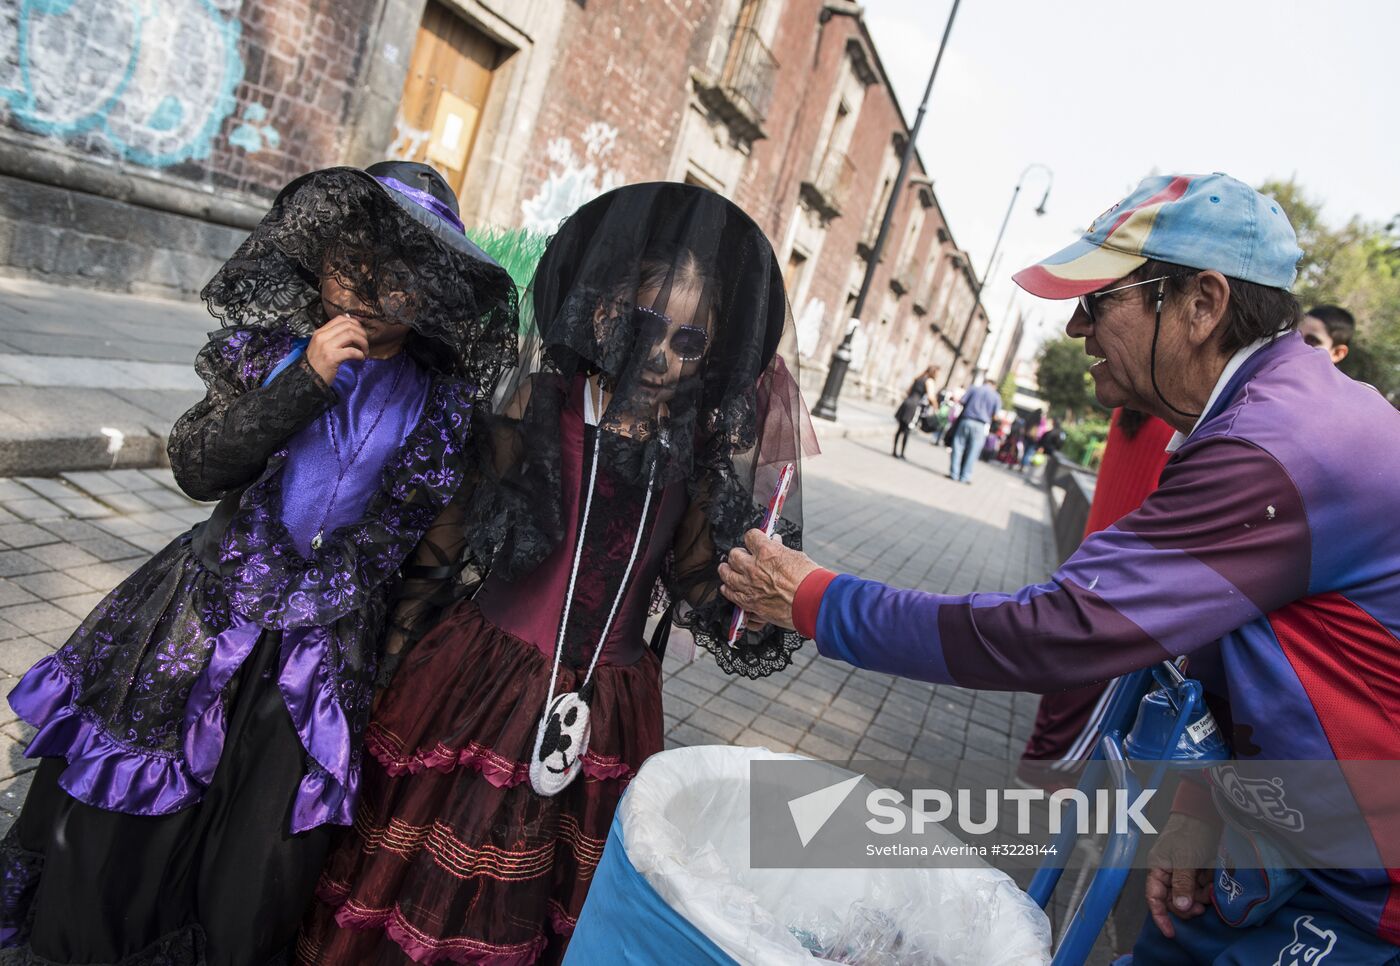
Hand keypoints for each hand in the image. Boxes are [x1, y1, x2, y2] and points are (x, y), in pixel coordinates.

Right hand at [306, 315, 368, 384]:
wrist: (308, 379)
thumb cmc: (317, 364)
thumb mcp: (321, 346)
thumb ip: (333, 336)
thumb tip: (350, 327)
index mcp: (320, 332)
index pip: (340, 319)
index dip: (355, 323)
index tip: (360, 332)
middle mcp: (322, 336)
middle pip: (348, 325)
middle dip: (361, 333)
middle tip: (365, 343)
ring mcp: (326, 346)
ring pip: (351, 335)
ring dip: (363, 342)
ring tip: (365, 351)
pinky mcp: (331, 358)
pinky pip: (351, 351)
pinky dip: (360, 354)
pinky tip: (361, 358)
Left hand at [718, 529, 821, 630]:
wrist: (812, 603)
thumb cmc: (810, 580)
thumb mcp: (797, 556)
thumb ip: (781, 550)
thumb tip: (775, 543)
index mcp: (767, 551)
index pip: (750, 536)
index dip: (753, 538)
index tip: (755, 541)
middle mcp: (754, 567)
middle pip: (734, 554)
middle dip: (738, 554)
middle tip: (742, 557)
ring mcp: (750, 586)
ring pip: (727, 574)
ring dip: (727, 570)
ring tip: (727, 569)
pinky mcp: (750, 603)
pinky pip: (730, 594)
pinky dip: (728, 590)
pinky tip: (728, 588)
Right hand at [1145, 812, 1218, 938]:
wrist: (1205, 812)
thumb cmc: (1189, 832)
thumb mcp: (1185, 859)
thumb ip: (1182, 884)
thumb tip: (1180, 907)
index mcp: (1158, 868)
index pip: (1154, 898)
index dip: (1161, 916)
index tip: (1171, 932)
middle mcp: (1168, 872)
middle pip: (1174, 901)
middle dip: (1188, 905)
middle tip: (1202, 906)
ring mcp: (1183, 871)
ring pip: (1190, 895)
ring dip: (1201, 895)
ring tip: (1210, 886)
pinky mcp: (1196, 870)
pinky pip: (1200, 887)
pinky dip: (1207, 886)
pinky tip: (1212, 879)